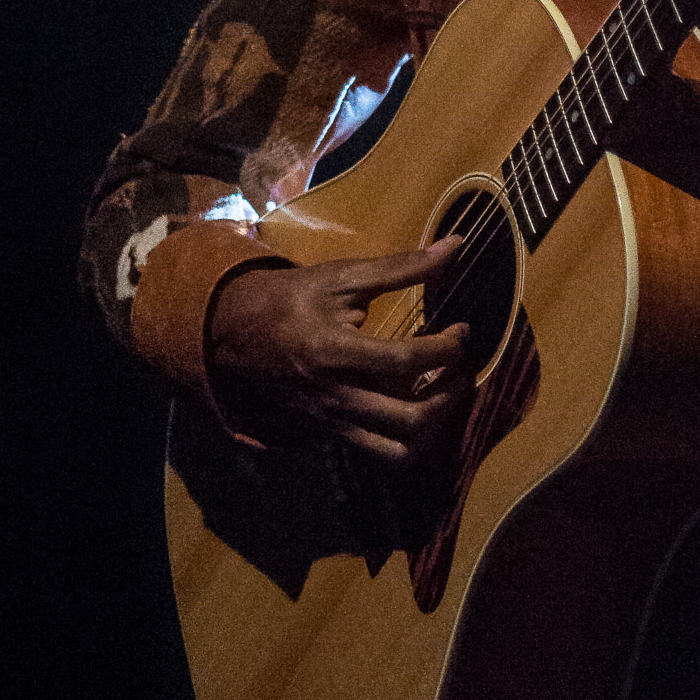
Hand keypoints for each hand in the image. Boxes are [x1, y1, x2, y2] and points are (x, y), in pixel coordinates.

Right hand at [205, 238, 472, 463]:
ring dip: (435, 428)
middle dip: (451, 396)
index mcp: (337, 352)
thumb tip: (456, 245)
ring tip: (445, 395)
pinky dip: (410, 440)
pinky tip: (418, 408)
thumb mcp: (343, 277)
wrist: (236, 333)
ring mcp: (335, 421)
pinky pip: (380, 454)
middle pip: (412, 418)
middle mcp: (338, 396)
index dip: (447, 348)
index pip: (407, 361)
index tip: (463, 331)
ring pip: (400, 452)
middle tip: (462, 369)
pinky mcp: (333, 434)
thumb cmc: (293, 298)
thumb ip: (402, 267)